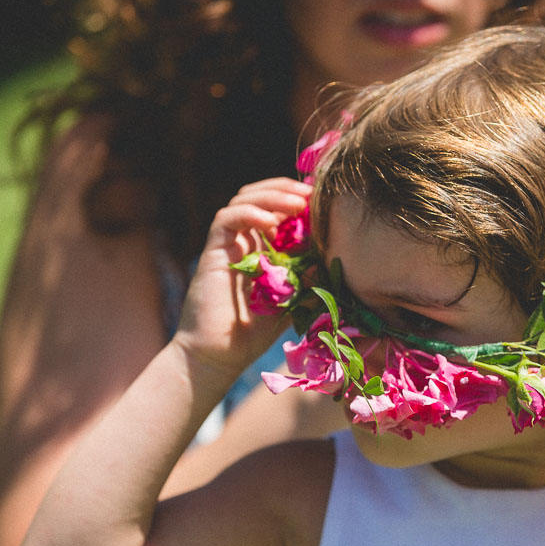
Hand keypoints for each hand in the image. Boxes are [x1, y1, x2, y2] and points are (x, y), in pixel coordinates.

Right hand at [173, 178, 311, 373]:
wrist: (217, 356)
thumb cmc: (252, 335)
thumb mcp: (292, 303)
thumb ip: (308, 282)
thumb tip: (330, 259)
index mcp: (264, 248)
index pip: (279, 210)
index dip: (298, 199)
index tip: (323, 201)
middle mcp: (245, 241)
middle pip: (261, 196)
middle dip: (286, 189)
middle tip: (311, 193)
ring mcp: (228, 244)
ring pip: (244, 200)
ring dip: (271, 196)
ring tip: (297, 203)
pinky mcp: (214, 252)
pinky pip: (227, 219)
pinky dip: (249, 213)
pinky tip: (270, 223)